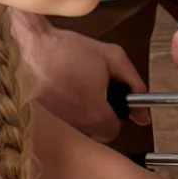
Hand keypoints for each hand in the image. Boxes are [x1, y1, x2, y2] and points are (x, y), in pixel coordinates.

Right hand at [10, 11, 149, 141]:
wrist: (32, 45)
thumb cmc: (72, 50)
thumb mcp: (113, 58)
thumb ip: (135, 83)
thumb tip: (145, 115)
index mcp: (93, 113)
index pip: (113, 131)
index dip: (116, 115)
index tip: (110, 100)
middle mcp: (72, 126)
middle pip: (93, 133)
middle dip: (97, 116)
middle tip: (91, 91)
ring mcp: (52, 126)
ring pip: (75, 130)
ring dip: (78, 114)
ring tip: (73, 88)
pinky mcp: (36, 122)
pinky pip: (57, 125)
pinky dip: (61, 112)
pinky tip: (59, 92)